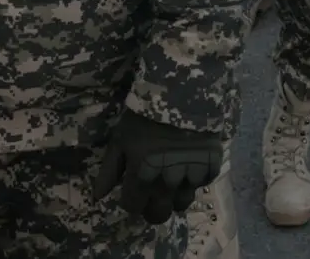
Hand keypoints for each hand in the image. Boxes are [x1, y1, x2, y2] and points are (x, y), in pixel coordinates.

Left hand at [92, 111, 220, 223]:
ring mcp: (191, 176)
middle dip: (153, 210)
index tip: (132, 192)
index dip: (131, 202)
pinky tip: (189, 166)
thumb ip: (109, 171)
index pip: (133, 207)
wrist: (182, 95)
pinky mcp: (211, 166)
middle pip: (159, 214)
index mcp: (142, 176)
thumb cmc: (144, 117)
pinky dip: (195, 179)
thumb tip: (97, 197)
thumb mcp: (120, 140)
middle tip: (152, 197)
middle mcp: (167, 182)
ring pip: (182, 203)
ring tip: (172, 184)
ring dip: (175, 197)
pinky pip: (202, 184)